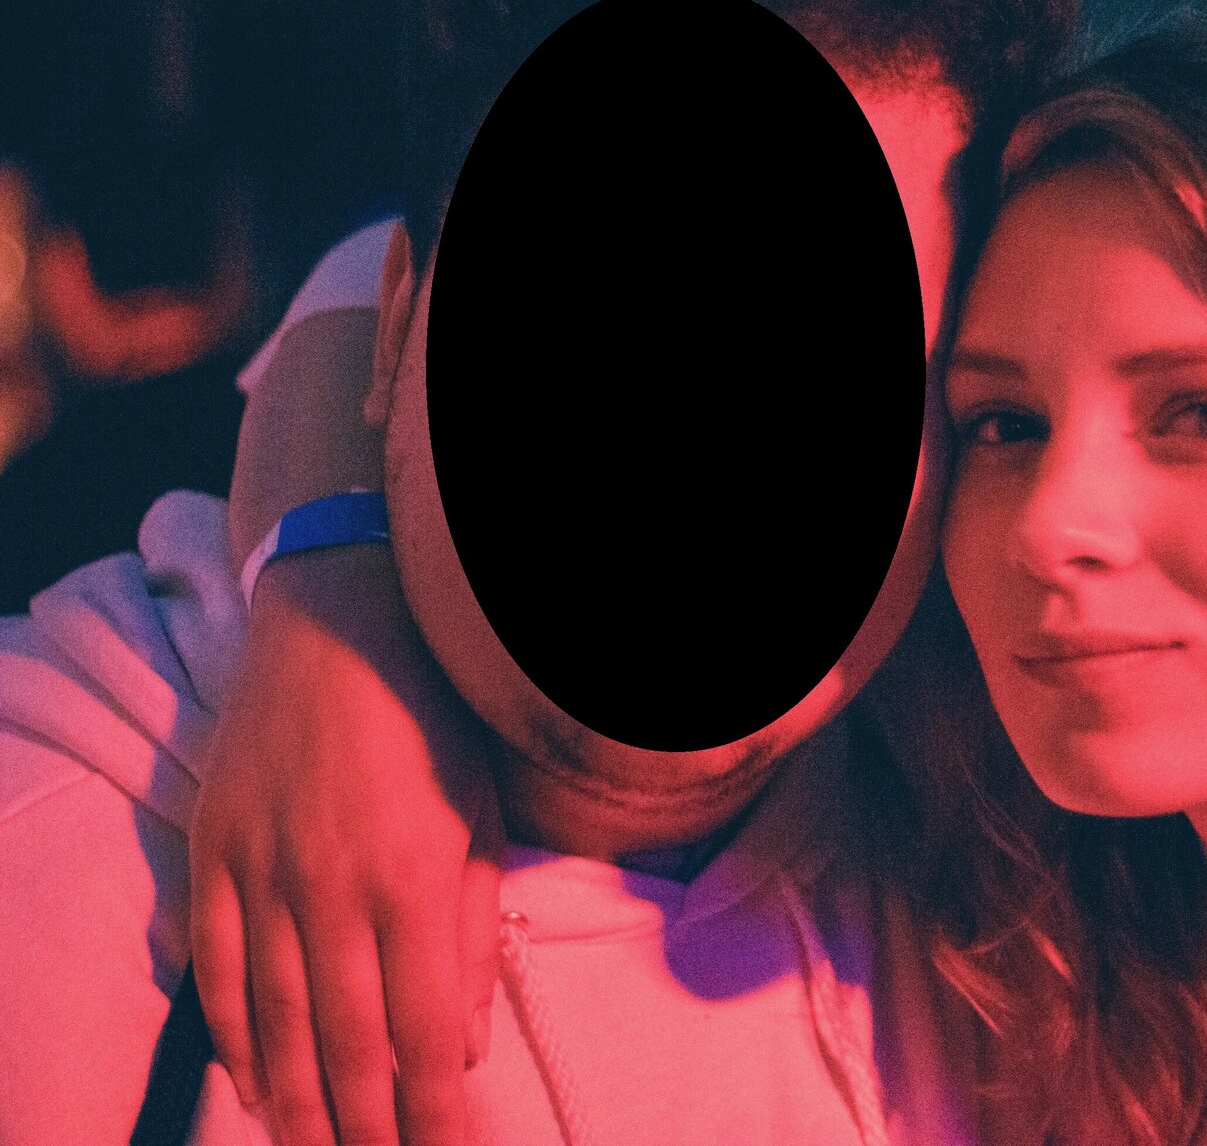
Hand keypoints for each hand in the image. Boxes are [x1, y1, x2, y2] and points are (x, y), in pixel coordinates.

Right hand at [189, 545, 501, 1145]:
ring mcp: (260, 873)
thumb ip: (473, 931)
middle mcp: (330, 887)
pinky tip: (255, 1089)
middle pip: (345, 1043)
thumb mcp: (484, 815)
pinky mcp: (213, 854)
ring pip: (272, 1022)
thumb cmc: (435, 716)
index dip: (435, 1112)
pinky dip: (233, 1040)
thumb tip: (463, 1042)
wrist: (339, 621)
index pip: (424, 1030)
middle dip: (367, 1127)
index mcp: (413, 876)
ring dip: (298, 1105)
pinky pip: (214, 970)